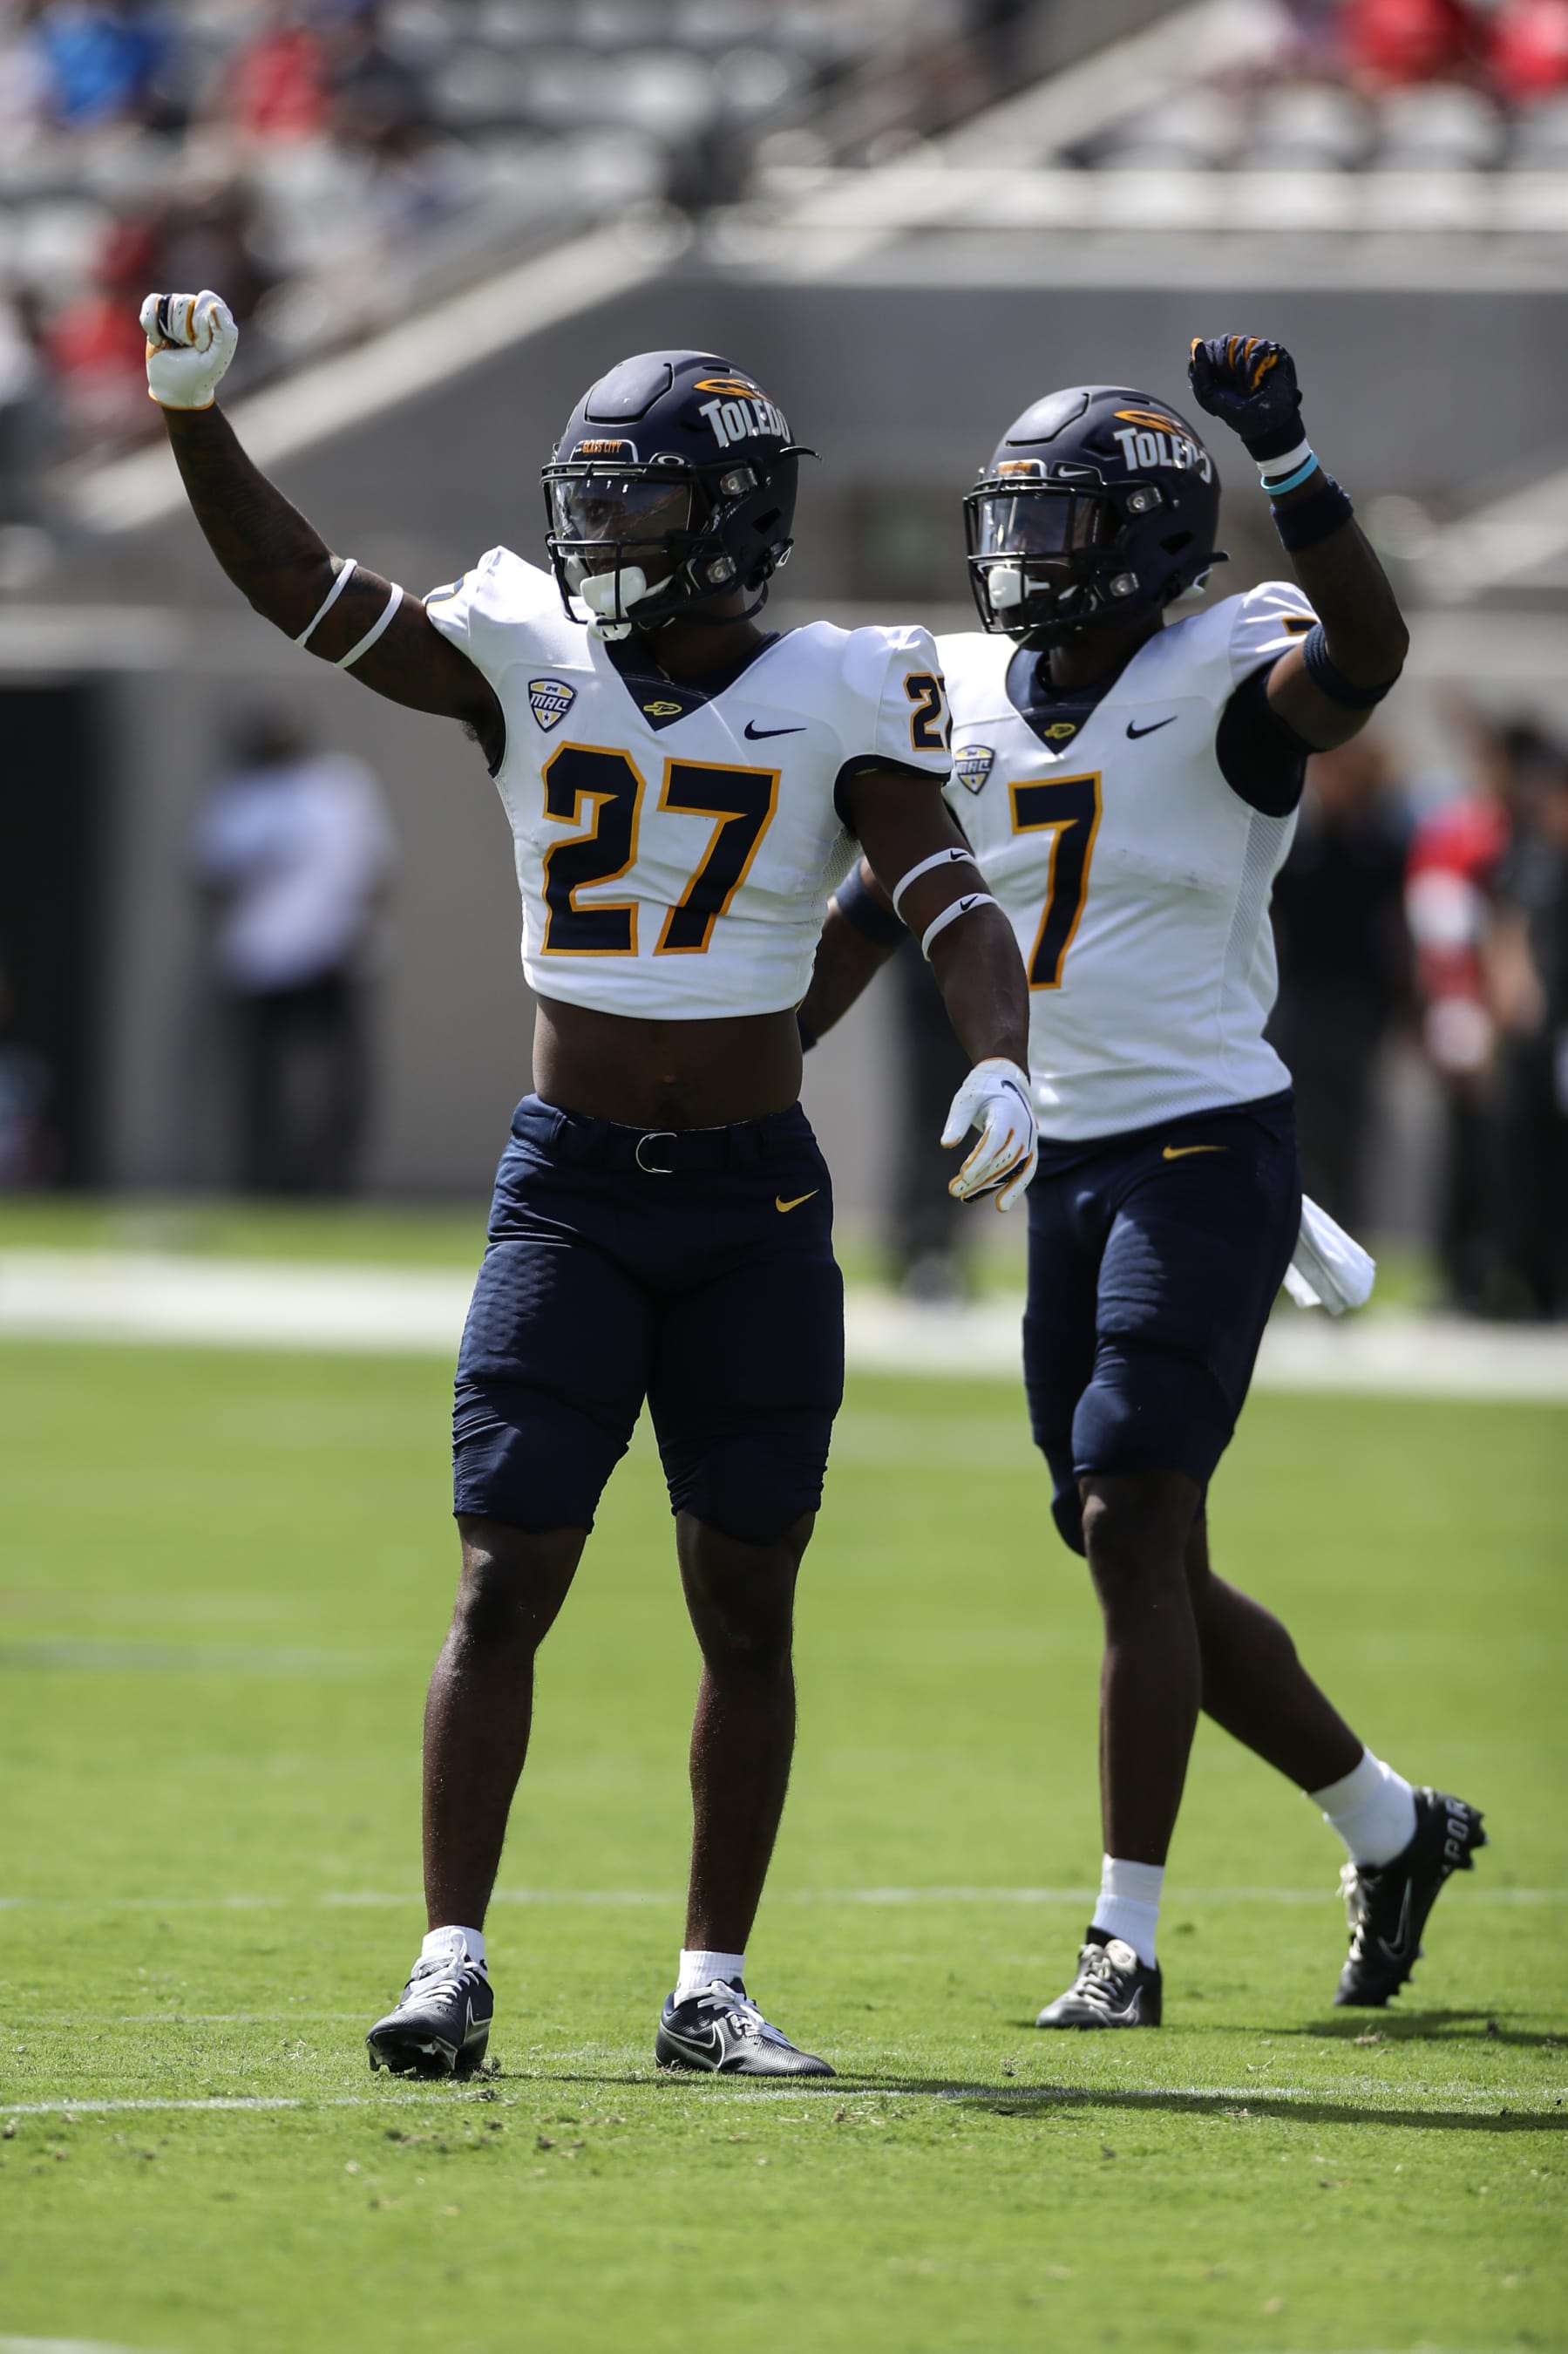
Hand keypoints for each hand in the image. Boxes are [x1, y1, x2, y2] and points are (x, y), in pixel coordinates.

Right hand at [141, 289, 236, 410]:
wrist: (174, 388)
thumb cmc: (199, 374)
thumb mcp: (217, 359)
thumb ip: (226, 333)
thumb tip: (213, 305)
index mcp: (218, 315)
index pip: (206, 302)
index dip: (200, 327)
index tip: (200, 347)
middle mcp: (198, 307)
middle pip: (185, 302)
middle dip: (183, 331)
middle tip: (187, 348)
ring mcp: (177, 309)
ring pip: (168, 303)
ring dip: (168, 330)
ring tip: (175, 344)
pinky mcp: (158, 313)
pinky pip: (151, 302)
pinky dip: (150, 323)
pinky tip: (157, 340)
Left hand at [942, 1057, 1037, 1210]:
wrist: (1007, 1081)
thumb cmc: (982, 1090)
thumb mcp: (965, 1099)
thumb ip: (957, 1121)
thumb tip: (946, 1144)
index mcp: (1007, 1111)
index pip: (995, 1139)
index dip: (981, 1158)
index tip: (964, 1175)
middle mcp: (1023, 1126)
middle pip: (1003, 1158)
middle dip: (980, 1177)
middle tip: (954, 1191)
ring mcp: (1030, 1139)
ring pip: (1014, 1169)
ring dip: (991, 1186)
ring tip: (965, 1198)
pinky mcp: (1030, 1148)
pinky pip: (1027, 1172)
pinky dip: (1016, 1188)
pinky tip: (1000, 1205)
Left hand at [1187, 334, 1301, 461]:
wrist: (1264, 423)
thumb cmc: (1237, 411)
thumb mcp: (1208, 395)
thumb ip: (1198, 371)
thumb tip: (1196, 343)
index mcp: (1219, 363)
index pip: (1209, 346)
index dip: (1210, 360)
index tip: (1215, 380)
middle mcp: (1237, 354)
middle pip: (1224, 342)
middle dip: (1224, 367)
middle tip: (1232, 387)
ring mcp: (1254, 351)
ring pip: (1240, 343)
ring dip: (1240, 371)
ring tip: (1246, 389)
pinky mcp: (1271, 351)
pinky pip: (1257, 349)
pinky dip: (1252, 370)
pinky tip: (1254, 384)